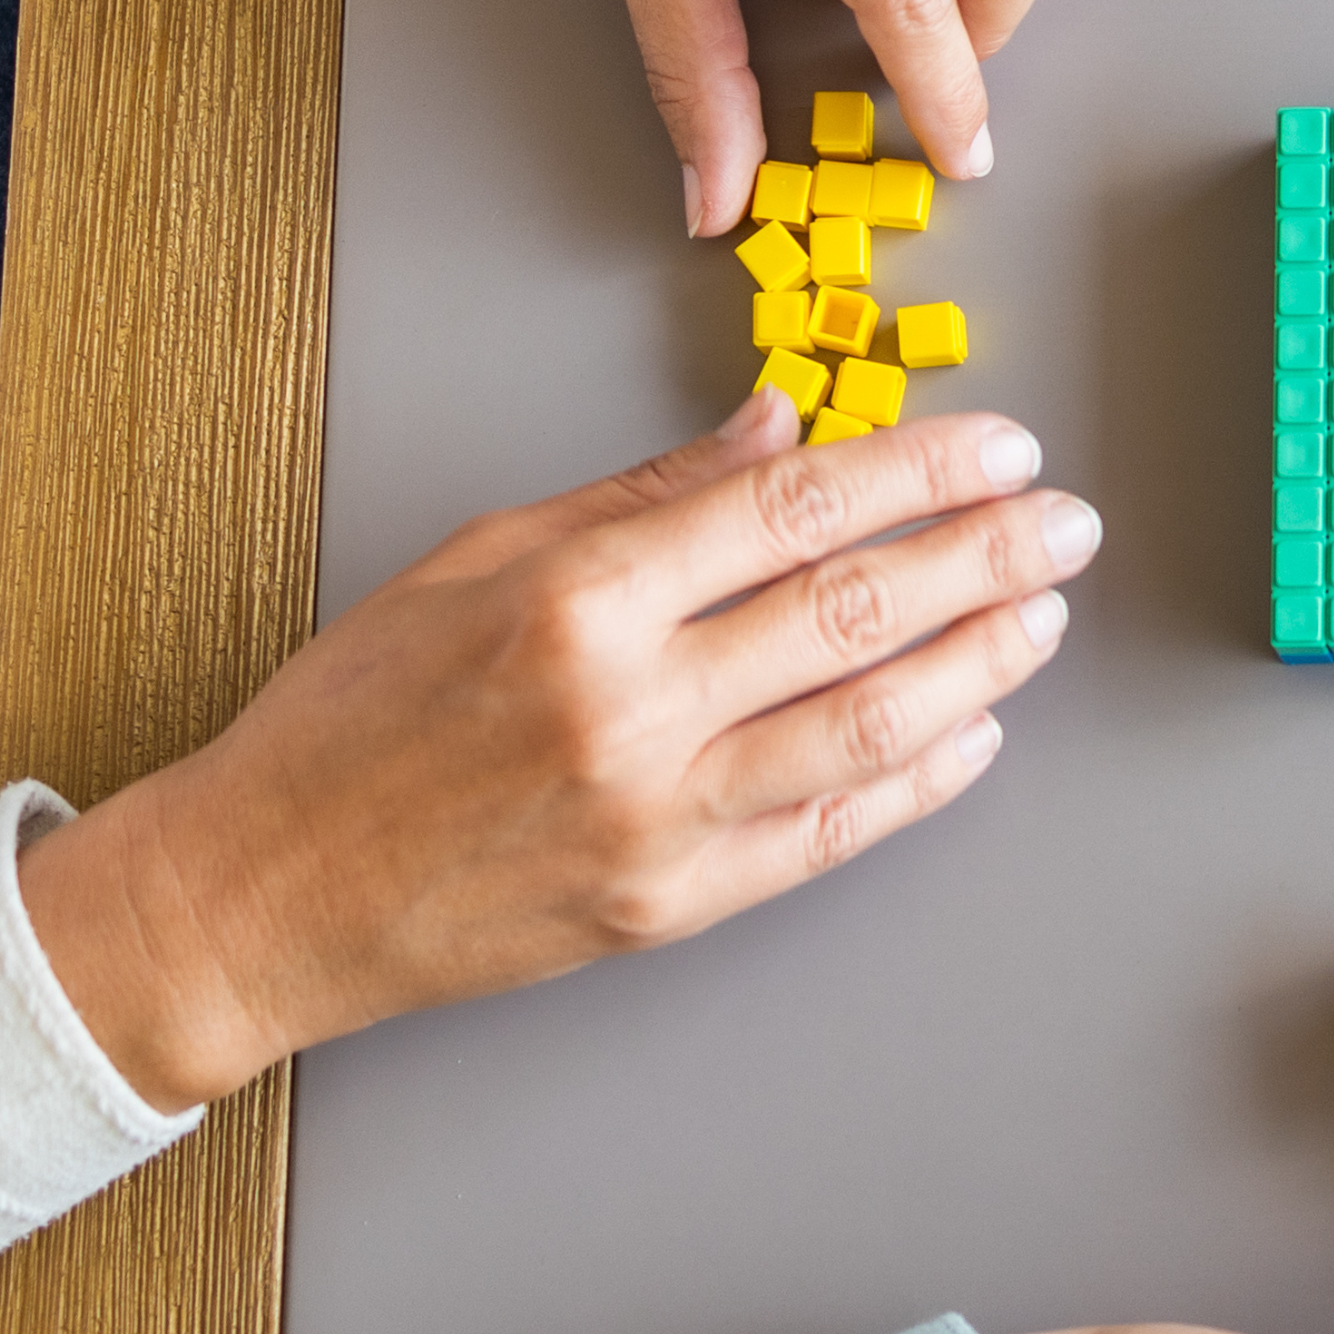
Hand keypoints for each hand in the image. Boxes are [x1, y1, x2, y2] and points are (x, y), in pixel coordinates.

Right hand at [17, 394, 1094, 1109]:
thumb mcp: (477, 558)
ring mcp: (657, 817)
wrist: (268, 891)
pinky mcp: (670, 905)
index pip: (795, 510)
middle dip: (984, 559)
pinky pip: (829, 835)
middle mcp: (629, 708)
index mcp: (578, 598)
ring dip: (980, 666)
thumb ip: (641, 494)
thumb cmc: (354, 716)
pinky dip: (916, 781)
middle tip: (1065, 524)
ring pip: (867, 727)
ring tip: (1044, 616)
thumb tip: (778, 428)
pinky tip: (973, 734)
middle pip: (856, 612)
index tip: (998, 448)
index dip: (919, 472)